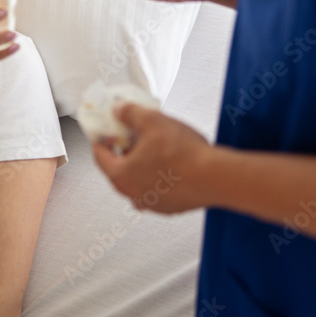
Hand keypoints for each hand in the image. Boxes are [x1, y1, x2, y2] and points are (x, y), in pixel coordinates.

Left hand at [92, 103, 213, 213]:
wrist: (216, 177)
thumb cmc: (183, 155)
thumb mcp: (152, 121)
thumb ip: (130, 114)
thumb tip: (119, 110)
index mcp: (120, 175)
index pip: (100, 155)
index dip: (102, 138)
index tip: (106, 130)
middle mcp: (132, 194)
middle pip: (119, 168)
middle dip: (125, 149)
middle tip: (134, 133)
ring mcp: (152, 204)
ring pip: (139, 179)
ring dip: (143, 164)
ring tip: (156, 146)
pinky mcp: (170, 207)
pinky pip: (157, 188)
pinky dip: (159, 176)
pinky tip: (172, 162)